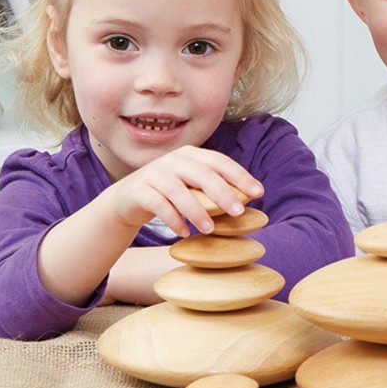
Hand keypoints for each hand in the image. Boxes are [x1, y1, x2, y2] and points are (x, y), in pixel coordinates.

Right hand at [105, 145, 263, 237]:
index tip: (259, 193)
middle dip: (223, 193)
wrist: (127, 199)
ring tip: (210, 229)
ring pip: (179, 191)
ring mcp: (154, 173)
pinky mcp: (139, 190)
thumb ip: (213, 187)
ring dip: (197, 211)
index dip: (240, 176)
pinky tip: (184, 232)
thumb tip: (247, 201)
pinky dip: (173, 220)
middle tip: (239, 212)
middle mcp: (173, 160)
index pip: (220, 161)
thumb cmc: (169, 192)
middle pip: (202, 174)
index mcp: (191, 154)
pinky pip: (158, 205)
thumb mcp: (192, 185)